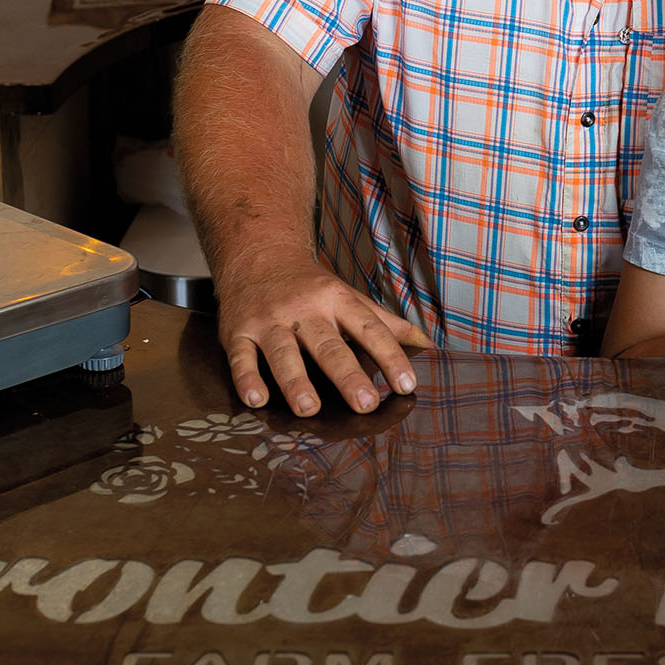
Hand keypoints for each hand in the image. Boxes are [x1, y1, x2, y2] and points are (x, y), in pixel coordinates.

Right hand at [218, 255, 428, 415]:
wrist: (257, 255)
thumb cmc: (310, 287)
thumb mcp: (349, 296)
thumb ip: (385, 323)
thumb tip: (427, 344)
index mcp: (337, 300)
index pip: (369, 329)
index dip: (390, 356)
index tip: (407, 383)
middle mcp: (304, 310)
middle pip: (328, 345)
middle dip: (347, 375)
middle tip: (364, 404)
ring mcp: (269, 320)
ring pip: (283, 352)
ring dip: (295, 381)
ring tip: (309, 409)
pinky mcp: (238, 331)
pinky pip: (240, 356)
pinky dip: (246, 378)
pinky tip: (256, 400)